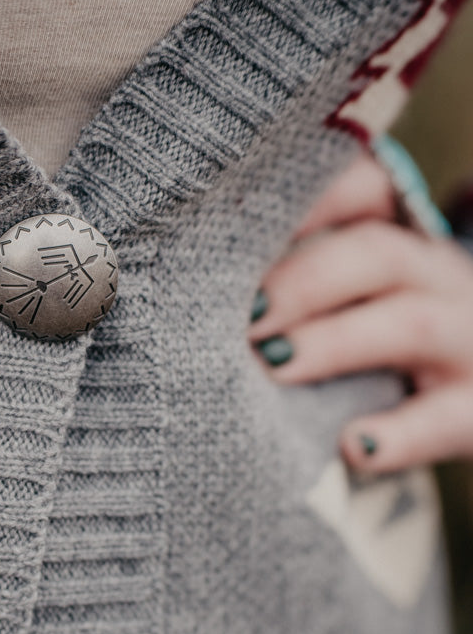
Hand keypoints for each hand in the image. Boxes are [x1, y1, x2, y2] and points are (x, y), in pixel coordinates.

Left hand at [247, 153, 472, 473]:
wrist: (470, 392)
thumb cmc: (374, 339)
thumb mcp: (351, 298)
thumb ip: (291, 283)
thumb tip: (188, 289)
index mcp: (400, 237)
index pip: (361, 188)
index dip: (302, 199)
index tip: (230, 223)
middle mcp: (437, 276)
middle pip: (378, 253)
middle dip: (303, 280)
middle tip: (242, 315)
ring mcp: (465, 341)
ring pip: (412, 324)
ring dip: (336, 342)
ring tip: (272, 365)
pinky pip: (446, 419)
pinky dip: (400, 435)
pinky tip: (352, 446)